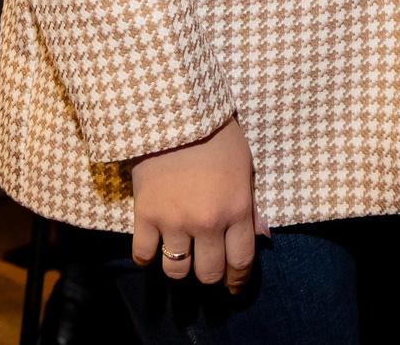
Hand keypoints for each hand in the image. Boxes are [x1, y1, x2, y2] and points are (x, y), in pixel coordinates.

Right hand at [130, 117, 261, 291]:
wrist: (176, 112)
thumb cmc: (217, 134)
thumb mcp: (245, 167)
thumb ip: (249, 205)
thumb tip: (256, 237)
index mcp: (237, 210)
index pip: (240, 261)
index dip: (238, 280)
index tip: (234, 286)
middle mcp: (207, 223)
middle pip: (208, 273)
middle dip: (210, 276)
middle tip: (207, 271)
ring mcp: (174, 222)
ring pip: (176, 270)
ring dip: (180, 270)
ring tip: (181, 260)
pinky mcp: (146, 215)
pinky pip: (143, 254)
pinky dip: (147, 259)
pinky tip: (152, 252)